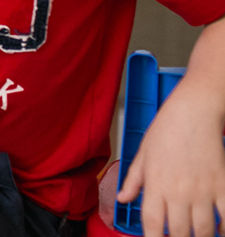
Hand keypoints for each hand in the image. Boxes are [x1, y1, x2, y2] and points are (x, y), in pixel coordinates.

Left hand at [117, 85, 224, 236]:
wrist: (192, 113)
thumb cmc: (165, 130)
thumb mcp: (142, 154)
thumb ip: (133, 180)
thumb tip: (122, 198)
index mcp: (156, 184)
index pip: (152, 221)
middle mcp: (178, 191)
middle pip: (178, 231)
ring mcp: (203, 190)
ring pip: (204, 229)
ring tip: (196, 236)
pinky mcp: (222, 185)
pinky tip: (220, 229)